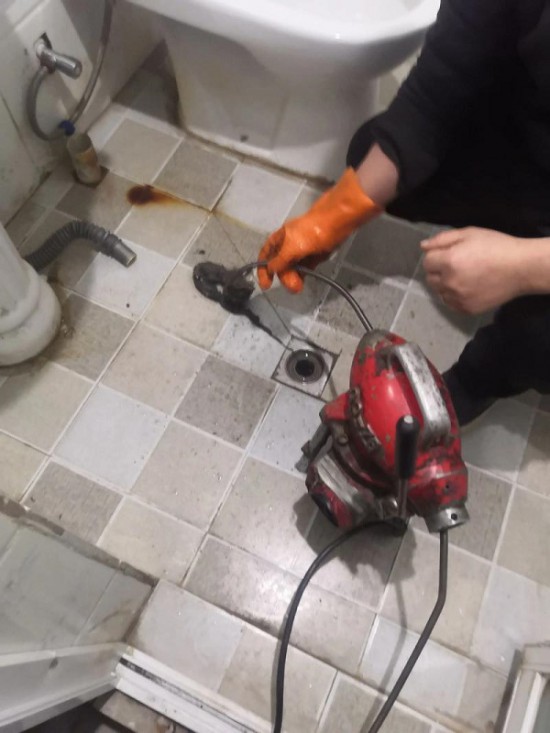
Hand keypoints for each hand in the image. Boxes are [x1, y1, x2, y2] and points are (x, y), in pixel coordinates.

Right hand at [258, 168, 380, 292]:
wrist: (337, 221)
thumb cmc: (311, 232)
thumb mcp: (292, 247)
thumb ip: (280, 260)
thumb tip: (271, 270)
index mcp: (279, 239)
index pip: (266, 256)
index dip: (263, 270)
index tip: (266, 285)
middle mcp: (288, 245)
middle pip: (280, 265)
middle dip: (283, 277)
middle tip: (293, 287)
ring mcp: (301, 250)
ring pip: (293, 268)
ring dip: (293, 278)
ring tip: (298, 287)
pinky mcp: (314, 255)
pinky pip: (305, 267)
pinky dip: (303, 274)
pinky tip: (304, 280)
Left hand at [422, 227, 528, 313]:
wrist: (520, 268)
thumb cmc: (496, 246)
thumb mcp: (469, 234)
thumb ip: (443, 239)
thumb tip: (423, 247)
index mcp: (449, 261)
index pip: (427, 262)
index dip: (436, 256)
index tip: (449, 254)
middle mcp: (449, 282)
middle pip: (430, 278)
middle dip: (438, 271)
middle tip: (456, 265)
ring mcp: (458, 298)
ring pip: (439, 292)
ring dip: (445, 284)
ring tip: (463, 277)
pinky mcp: (467, 309)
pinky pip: (450, 303)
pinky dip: (454, 296)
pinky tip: (468, 288)